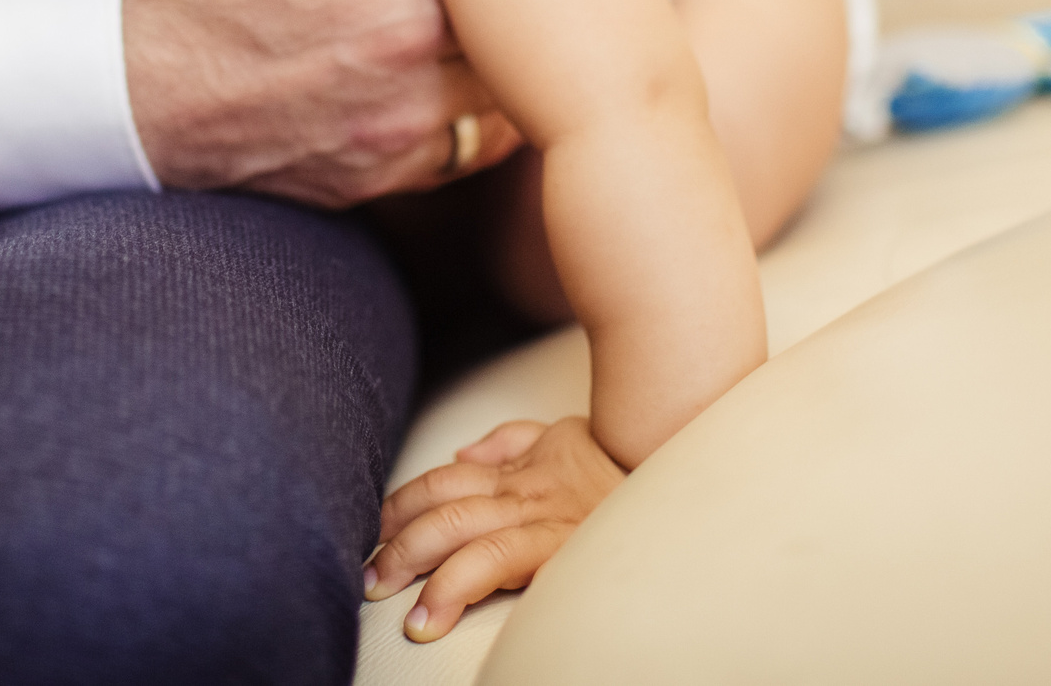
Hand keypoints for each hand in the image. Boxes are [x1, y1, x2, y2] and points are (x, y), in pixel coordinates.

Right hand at [124, 0, 521, 206]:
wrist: (104, 81)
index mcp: (403, 12)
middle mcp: (409, 95)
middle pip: (514, 48)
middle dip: (509, 4)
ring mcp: (388, 150)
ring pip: (493, 107)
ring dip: (488, 63)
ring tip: (465, 8)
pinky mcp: (365, 187)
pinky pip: (452, 155)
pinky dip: (454, 115)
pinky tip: (425, 65)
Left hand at [365, 416, 626, 641]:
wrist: (679, 478)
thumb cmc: (623, 468)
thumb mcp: (564, 437)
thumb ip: (511, 442)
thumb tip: (462, 456)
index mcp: (518, 471)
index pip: (442, 482)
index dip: (401, 506)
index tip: (375, 533)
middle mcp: (524, 492)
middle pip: (442, 509)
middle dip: (398, 545)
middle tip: (371, 578)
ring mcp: (543, 520)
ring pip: (462, 534)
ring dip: (418, 569)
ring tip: (393, 602)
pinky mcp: (562, 548)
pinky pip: (497, 562)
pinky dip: (457, 586)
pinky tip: (433, 613)